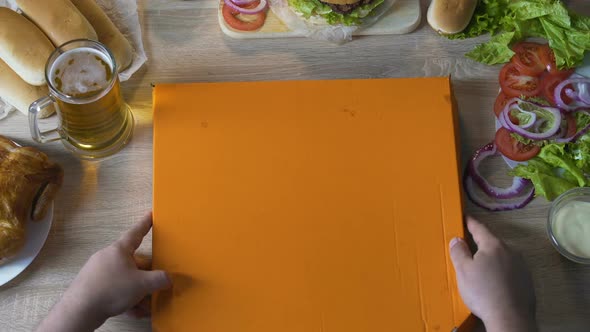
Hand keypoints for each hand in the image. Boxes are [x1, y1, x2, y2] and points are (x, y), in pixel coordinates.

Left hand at [37, 214, 170, 331]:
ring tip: (147, 305)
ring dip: (137, 291)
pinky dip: (126, 299)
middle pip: (133, 261)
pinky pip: (114, 289)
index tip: (151, 214)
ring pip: (124, 278)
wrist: (80, 310)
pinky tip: (134, 311)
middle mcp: (107, 257)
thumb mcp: (141, 285)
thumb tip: (168, 279)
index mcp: (119, 250)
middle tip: (158, 281)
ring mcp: (98, 272)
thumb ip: (159, 280)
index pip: (136, 232)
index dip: (146, 223)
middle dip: (146, 274)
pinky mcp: (93, 286)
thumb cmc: (110, 289)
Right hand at [449, 217, 536, 331]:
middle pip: (492, 243)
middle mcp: (511, 251)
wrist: (510, 318)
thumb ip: (458, 252)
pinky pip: (510, 270)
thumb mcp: (463, 270)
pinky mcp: (527, 281)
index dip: (470, 222)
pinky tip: (495, 283)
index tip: (465, 217)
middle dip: (480, 244)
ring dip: (491, 259)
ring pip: (502, 257)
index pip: (480, 228)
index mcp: (494, 245)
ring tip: (481, 269)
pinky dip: (501, 272)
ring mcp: (521, 266)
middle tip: (468, 247)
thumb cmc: (483, 292)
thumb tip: (457, 239)